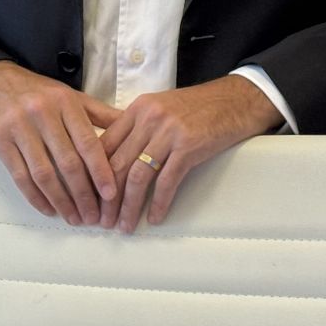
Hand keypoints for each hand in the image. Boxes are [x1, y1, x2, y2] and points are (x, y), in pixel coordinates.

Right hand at [0, 61, 121, 226]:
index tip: (111, 195)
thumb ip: (99, 114)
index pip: (88, 142)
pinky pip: (20, 175)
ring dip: (61, 201)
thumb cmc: (35, 92)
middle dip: (83, 194)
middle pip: (68, 162)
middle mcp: (43, 113)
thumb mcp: (69, 96)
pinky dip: (35, 197)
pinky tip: (48, 209)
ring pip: (44, 173)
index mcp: (65, 102)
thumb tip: (131, 127)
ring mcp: (19, 127)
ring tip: (73, 218)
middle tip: (93, 216)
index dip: (101, 171)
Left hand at [101, 76, 283, 233]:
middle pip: (116, 164)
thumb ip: (138, 128)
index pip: (104, 145)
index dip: (93, 176)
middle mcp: (148, 119)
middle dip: (106, 198)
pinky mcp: (189, 147)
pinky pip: (167, 181)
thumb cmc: (198, 108)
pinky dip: (158, 203)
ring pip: (137, 176)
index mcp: (137, 109)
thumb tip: (115, 160)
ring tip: (124, 226)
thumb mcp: (161, 109)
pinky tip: (154, 218)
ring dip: (129, 206)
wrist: (236, 100)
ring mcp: (168, 132)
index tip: (90, 198)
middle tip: (102, 221)